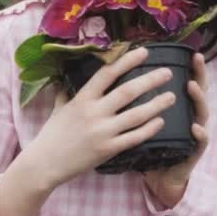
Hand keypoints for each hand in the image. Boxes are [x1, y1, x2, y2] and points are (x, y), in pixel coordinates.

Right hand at [25, 47, 175, 188]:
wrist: (45, 163)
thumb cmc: (51, 134)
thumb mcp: (58, 108)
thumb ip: (67, 93)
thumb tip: (68, 79)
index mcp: (82, 98)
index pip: (107, 74)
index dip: (127, 61)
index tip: (143, 52)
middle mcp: (94, 112)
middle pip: (128, 91)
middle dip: (150, 80)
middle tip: (167, 72)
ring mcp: (102, 132)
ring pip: (136, 115)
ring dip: (156, 104)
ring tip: (171, 97)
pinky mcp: (108, 149)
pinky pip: (135, 137)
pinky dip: (149, 128)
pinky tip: (161, 121)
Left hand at [141, 53, 209, 207]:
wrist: (160, 177)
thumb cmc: (150, 144)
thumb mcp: (145, 119)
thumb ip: (139, 100)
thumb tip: (120, 74)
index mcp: (177, 106)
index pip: (185, 80)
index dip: (186, 66)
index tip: (188, 49)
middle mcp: (190, 116)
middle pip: (199, 91)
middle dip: (199, 74)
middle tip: (197, 60)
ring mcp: (195, 133)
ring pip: (201, 113)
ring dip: (198, 99)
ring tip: (192, 87)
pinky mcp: (194, 152)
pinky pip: (200, 143)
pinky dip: (200, 135)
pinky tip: (196, 128)